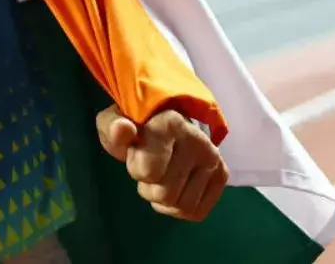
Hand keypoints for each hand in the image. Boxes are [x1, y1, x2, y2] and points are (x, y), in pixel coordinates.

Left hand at [95, 104, 228, 221]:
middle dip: (149, 188)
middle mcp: (198, 140)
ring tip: (162, 177)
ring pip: (181, 206)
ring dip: (164, 200)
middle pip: (166, 194)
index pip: (149, 171)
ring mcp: (213, 158)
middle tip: (150, 168)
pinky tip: (175, 189)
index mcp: (169, 123)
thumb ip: (112, 128)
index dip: (136, 168)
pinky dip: (179, 209)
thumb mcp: (113, 124)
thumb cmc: (135, 127)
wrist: (165, 124)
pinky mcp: (222, 175)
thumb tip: (122, 128)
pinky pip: (196, 212)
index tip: (138, 151)